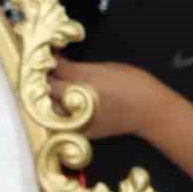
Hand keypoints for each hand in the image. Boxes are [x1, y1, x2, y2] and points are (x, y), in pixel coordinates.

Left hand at [50, 59, 164, 138]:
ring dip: (44, 98)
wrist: (150, 112)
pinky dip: (54, 113)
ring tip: (51, 90)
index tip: (43, 59)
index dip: (45, 63)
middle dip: (42, 80)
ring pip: (46, 107)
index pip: (53, 70)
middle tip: (43, 74)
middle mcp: (76, 100)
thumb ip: (76, 68)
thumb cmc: (132, 84)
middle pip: (45, 89)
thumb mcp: (104, 68)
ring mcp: (76, 119)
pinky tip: (60, 105)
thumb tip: (55, 61)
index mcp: (84, 81)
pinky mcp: (78, 132)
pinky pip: (56, 122)